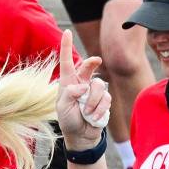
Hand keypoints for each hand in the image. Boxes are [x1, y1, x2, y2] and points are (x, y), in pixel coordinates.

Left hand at [53, 30, 107, 148]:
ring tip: (87, 113)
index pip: (67, 62)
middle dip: (92, 63)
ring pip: (99, 86)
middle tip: (96, 61)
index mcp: (68, 83)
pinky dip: (99, 109)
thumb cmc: (68, 121)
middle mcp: (81, 83)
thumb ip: (70, 94)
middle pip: (89, 66)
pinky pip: (106, 99)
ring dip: (93, 101)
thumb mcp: (63, 108)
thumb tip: (83, 85)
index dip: (66, 47)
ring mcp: (93, 91)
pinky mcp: (104, 100)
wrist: (82, 136)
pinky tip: (94, 117)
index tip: (67, 32)